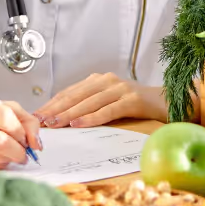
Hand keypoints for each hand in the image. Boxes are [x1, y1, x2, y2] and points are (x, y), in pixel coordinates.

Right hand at [0, 94, 42, 170]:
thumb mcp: (2, 106)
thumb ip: (25, 120)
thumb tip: (36, 143)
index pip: (4, 116)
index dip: (20, 130)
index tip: (25, 137)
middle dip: (19, 150)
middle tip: (24, 152)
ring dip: (10, 158)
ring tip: (10, 152)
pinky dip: (0, 165)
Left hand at [34, 73, 167, 128]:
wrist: (169, 102)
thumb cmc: (137, 106)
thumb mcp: (110, 103)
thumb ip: (91, 106)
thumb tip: (63, 120)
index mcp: (99, 80)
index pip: (69, 92)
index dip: (51, 104)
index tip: (36, 116)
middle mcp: (107, 81)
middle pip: (75, 96)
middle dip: (55, 109)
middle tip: (38, 122)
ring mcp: (120, 89)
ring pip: (88, 102)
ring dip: (68, 114)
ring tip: (54, 124)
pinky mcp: (132, 100)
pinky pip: (108, 110)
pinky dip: (92, 117)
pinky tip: (79, 124)